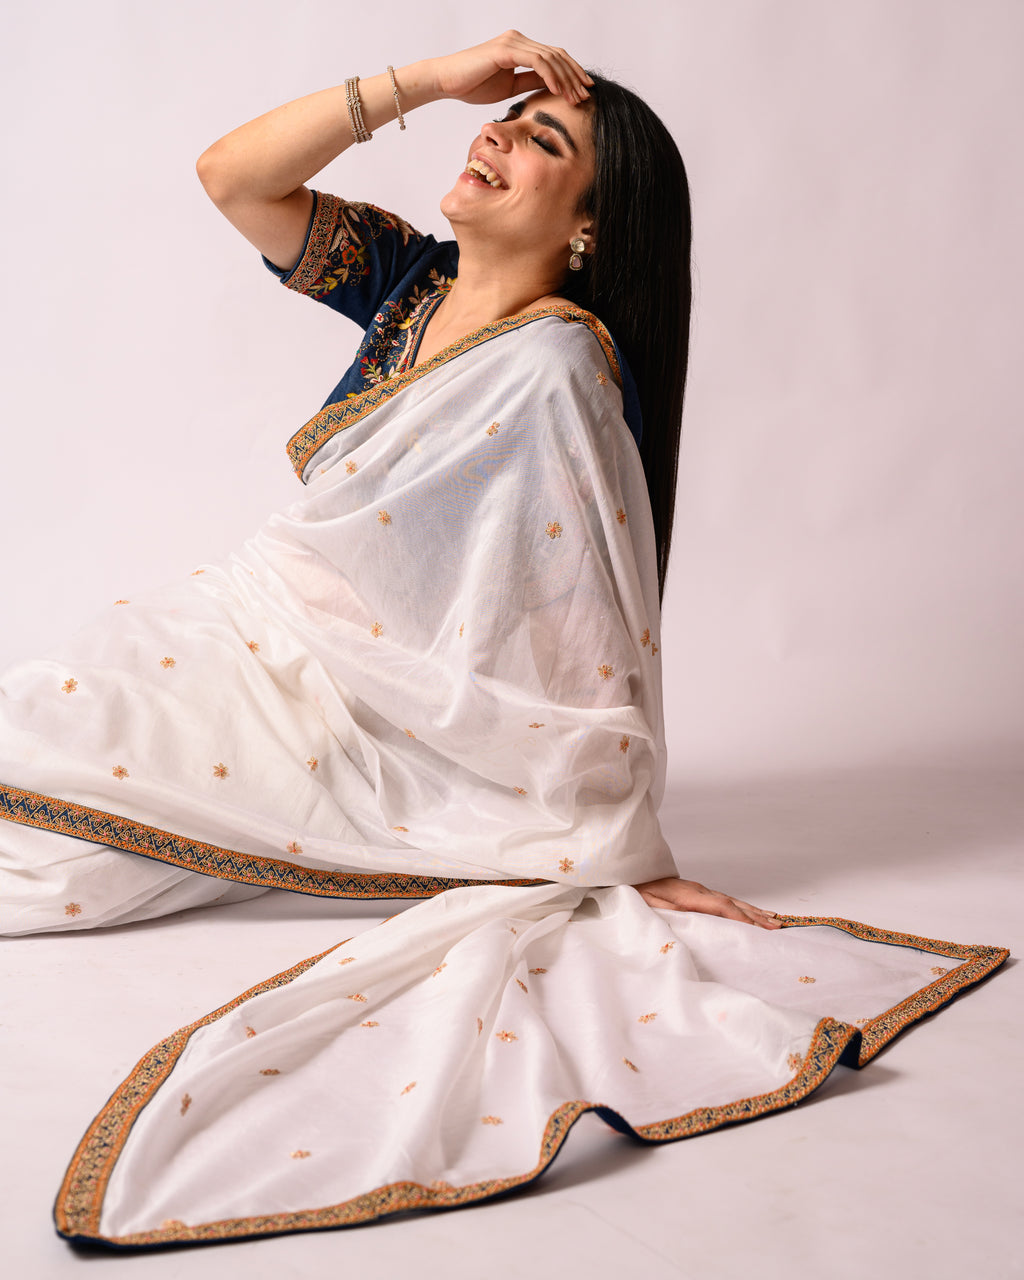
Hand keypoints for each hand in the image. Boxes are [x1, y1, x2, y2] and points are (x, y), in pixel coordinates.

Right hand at [428, 30, 592, 106]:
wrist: (447, 82)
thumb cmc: (472, 85)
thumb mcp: (509, 87)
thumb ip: (529, 81)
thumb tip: (550, 85)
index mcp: (519, 47)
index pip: (553, 57)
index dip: (571, 73)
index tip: (582, 92)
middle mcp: (518, 40)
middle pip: (556, 55)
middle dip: (574, 76)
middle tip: (586, 95)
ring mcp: (513, 42)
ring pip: (550, 57)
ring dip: (566, 78)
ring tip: (576, 97)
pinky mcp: (506, 50)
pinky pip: (537, 61)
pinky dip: (551, 75)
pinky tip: (559, 90)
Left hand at [633, 877, 782, 929]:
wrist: (630, 873)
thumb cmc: (637, 892)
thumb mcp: (648, 904)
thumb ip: (669, 912)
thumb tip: (692, 920)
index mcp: (688, 895)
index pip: (720, 906)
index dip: (740, 918)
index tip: (757, 930)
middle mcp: (698, 890)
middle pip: (732, 902)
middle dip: (755, 916)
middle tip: (777, 928)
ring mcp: (700, 889)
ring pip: (732, 900)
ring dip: (753, 911)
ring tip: (774, 921)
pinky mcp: (698, 892)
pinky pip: (726, 900)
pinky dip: (742, 907)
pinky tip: (752, 912)